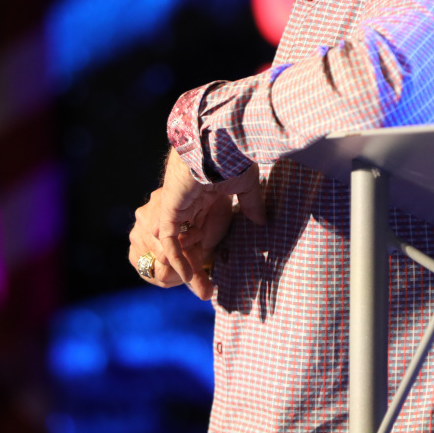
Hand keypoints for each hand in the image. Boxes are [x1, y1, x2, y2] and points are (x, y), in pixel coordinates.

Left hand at [129, 149, 264, 298]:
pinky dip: (178, 260)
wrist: (218, 141)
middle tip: (207, 292)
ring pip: (179, 244)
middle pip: (189, 241)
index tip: (217, 270)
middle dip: (197, 267)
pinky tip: (188, 278)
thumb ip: (251, 205)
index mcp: (204, 194)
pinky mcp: (170, 210)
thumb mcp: (246, 186)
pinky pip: (170, 241)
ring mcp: (178, 206)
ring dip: (188, 268)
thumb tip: (263, 221)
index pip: (201, 229)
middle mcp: (189, 202)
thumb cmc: (233, 157)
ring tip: (202, 290)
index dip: (207, 250)